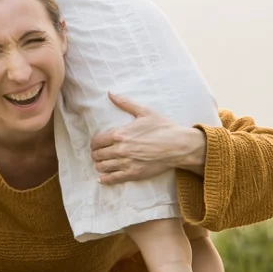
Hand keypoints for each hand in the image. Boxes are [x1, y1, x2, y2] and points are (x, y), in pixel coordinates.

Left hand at [90, 92, 206, 182]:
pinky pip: (113, 179)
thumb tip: (110, 93)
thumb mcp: (144, 112)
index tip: (96, 144)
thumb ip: (125, 103)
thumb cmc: (163, 128)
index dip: (94, 143)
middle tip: (98, 154)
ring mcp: (126, 163)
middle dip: (95, 154)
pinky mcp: (133, 174)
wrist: (178, 146)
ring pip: (103, 167)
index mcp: (120, 134)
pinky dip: (105, 179)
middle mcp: (120, 149)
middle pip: (97, 155)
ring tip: (100, 164)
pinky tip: (102, 178)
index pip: (97, 141)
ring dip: (99, 165)